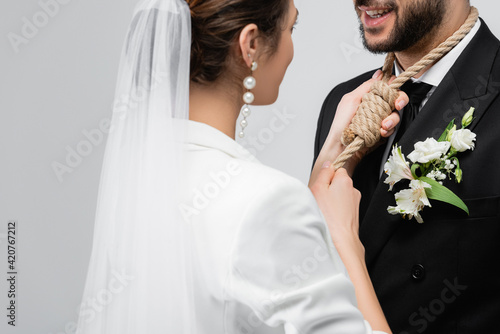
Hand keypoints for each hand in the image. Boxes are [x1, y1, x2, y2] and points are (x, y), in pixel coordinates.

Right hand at [309, 162, 363, 259]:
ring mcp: (354, 203)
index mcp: (345, 180)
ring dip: (332, 200)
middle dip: (328, 189)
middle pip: (337, 183)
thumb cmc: (328, 217)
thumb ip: (324, 173)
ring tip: (324, 211)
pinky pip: (342, 207)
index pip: (336, 169)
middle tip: (320, 200)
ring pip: (339, 196)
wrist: (340, 241)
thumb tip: (328, 164)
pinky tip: (329, 217)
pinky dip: (335, 210)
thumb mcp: (318, 189)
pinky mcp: (353, 214)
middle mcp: (353, 190)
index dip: (326, 177)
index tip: (320, 186)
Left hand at [310, 70, 408, 185]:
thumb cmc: (341, 124)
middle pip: (395, 99)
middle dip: (399, 101)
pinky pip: (392, 128)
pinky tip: (380, 132)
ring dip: (392, 119)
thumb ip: (367, 86)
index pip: (386, 87)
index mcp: (367, 97)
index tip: (394, 89)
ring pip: (395, 114)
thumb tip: (378, 74)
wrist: (341, 146)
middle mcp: (375, 107)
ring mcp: (379, 119)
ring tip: (383, 125)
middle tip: (396, 105)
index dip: (393, 86)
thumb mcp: (351, 99)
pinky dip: (388, 130)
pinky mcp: (382, 132)